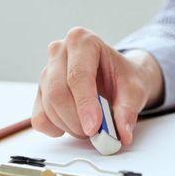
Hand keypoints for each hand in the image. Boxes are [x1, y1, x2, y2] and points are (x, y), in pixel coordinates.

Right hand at [31, 27, 163, 143]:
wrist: (119, 77)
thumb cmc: (124, 77)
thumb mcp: (135, 90)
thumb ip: (128, 110)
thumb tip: (123, 134)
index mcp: (83, 41)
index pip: (78, 76)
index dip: (85, 105)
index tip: (94, 127)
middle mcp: (59, 51)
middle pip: (58, 93)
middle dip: (77, 120)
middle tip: (96, 133)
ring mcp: (46, 71)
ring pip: (49, 107)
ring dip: (71, 126)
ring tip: (93, 128)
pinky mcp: (40, 92)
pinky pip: (40, 118)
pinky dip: (56, 129)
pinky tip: (74, 125)